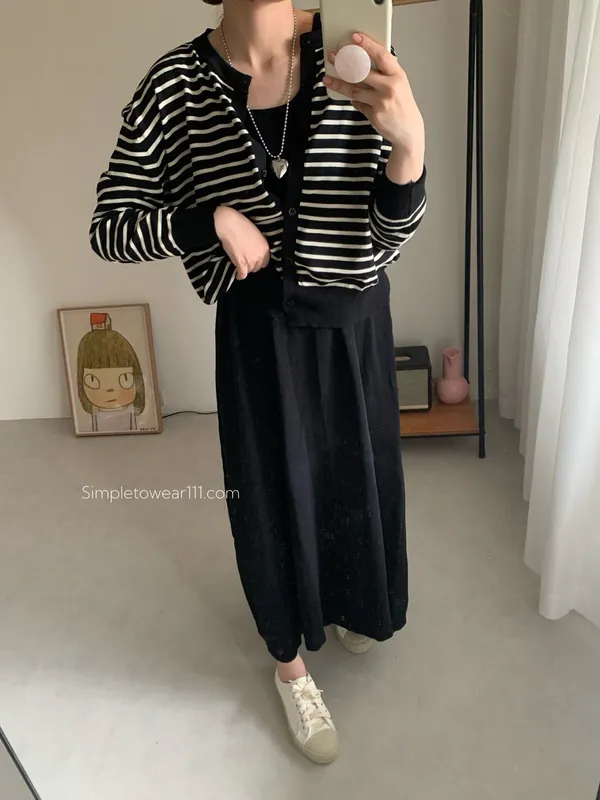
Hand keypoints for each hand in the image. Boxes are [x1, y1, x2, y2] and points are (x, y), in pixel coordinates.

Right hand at [214, 206, 270, 279]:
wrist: (230, 224)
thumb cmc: (240, 225)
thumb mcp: (255, 235)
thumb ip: (257, 246)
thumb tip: (253, 251)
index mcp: (265, 247)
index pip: (265, 262)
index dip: (258, 262)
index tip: (253, 262)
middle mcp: (260, 255)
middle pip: (257, 267)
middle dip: (251, 266)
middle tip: (245, 264)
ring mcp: (251, 260)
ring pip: (249, 270)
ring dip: (245, 270)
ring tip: (240, 267)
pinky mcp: (241, 263)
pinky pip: (243, 274)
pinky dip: (240, 275)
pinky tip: (237, 275)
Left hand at [324, 34, 424, 175]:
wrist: (409, 130)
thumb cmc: (403, 105)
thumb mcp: (400, 84)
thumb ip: (386, 72)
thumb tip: (365, 58)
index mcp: (398, 75)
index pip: (381, 56)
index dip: (367, 45)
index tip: (355, 38)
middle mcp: (390, 87)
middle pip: (363, 72)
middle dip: (345, 63)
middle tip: (333, 57)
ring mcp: (382, 102)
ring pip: (355, 89)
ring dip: (339, 84)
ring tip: (328, 79)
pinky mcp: (374, 115)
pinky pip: (358, 104)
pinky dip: (354, 100)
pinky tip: (352, 98)